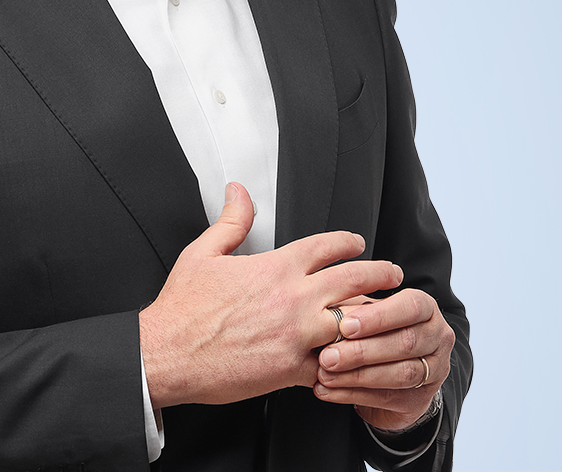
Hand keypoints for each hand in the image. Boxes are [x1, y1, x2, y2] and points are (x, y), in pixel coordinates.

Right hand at [139, 183, 404, 407]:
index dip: (348, 242)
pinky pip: (334, 366)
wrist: (168, 353)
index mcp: (276, 267)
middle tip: (393, 274)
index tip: (358, 243)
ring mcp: (298, 337)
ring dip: (372, 320)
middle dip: (380, 274)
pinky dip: (347, 363)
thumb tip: (237, 191)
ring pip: (353, 325)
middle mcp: (294, 299)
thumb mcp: (204, 252)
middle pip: (354, 281)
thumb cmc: (183, 306)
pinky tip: (355, 361)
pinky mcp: (293, 371)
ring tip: (387, 319)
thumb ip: (231, 221)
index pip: (326, 247)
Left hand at [315, 289, 454, 431]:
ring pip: (399, 374)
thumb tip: (327, 311)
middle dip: (362, 350)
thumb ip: (354, 308)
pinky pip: (386, 398)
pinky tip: (328, 391)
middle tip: (328, 355)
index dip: (378, 317)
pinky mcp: (419, 399)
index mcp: (426, 308)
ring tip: (325, 374)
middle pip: (405, 343)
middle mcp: (437, 338)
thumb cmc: (373, 328)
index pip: (410, 307)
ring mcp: (434, 372)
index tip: (345, 325)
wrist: (389, 368)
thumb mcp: (366, 311)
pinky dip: (352, 394)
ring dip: (357, 375)